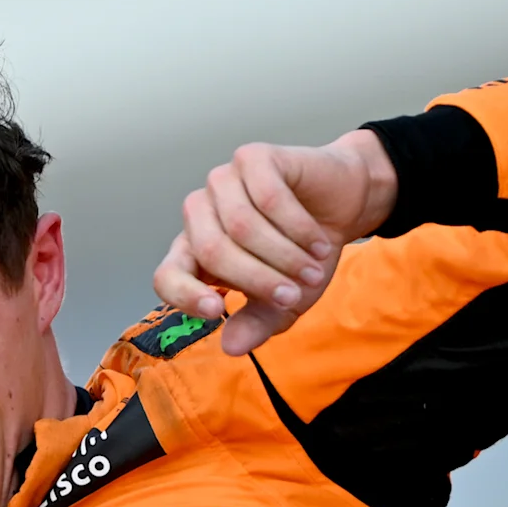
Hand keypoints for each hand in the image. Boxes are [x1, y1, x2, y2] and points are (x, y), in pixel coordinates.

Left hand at [152, 130, 398, 354]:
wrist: (341, 207)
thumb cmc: (302, 255)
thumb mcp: (284, 302)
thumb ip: (257, 324)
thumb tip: (231, 348)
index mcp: (195, 252)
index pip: (166, 275)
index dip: (183, 294)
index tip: (217, 311)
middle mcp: (201, 214)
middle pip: (212, 250)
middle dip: (258, 279)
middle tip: (294, 295)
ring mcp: (223, 182)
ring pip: (241, 225)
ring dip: (284, 255)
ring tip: (313, 270)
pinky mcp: (252, 158)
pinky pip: (269, 197)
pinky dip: (298, 228)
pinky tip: (318, 242)